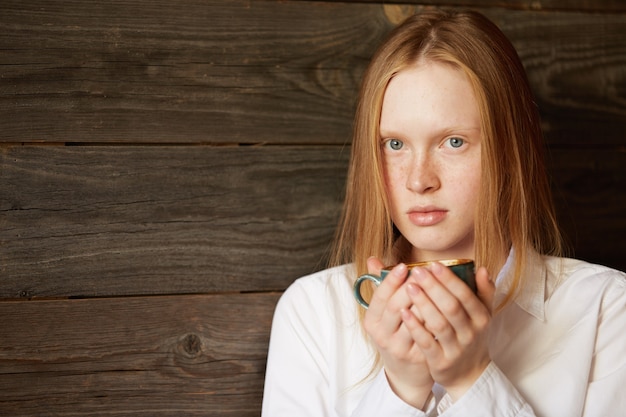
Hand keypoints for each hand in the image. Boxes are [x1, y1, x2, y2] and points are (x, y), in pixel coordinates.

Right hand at [363, 257, 433, 408]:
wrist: (404, 373)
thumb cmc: (395, 333)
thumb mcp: (383, 314)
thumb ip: (381, 287)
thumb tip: (373, 259)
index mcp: (372, 321)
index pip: (379, 297)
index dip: (390, 280)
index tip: (403, 265)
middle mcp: (382, 335)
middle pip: (395, 306)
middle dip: (411, 286)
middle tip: (425, 270)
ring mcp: (399, 347)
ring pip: (415, 320)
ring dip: (427, 300)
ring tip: (437, 282)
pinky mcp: (417, 357)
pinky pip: (430, 333)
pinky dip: (438, 317)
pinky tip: (447, 304)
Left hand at [400, 262, 494, 400]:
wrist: (469, 374)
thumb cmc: (472, 335)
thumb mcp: (483, 315)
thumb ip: (484, 291)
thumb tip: (482, 269)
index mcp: (481, 318)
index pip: (465, 295)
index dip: (449, 280)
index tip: (433, 264)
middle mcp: (471, 333)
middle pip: (451, 307)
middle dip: (433, 287)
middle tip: (416, 271)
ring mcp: (456, 349)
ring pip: (439, 324)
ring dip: (423, 304)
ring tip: (408, 287)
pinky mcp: (440, 362)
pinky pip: (427, 343)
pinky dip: (415, 327)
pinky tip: (403, 312)